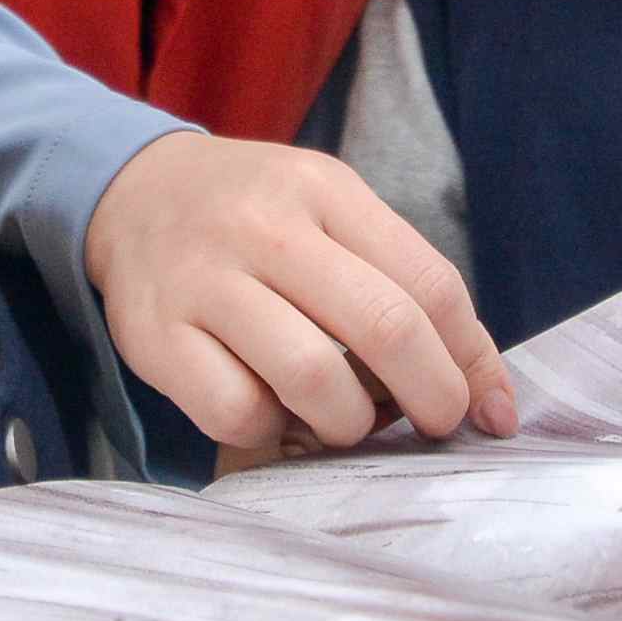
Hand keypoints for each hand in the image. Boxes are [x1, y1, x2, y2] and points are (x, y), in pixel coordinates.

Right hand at [85, 133, 520, 454]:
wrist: (132, 194)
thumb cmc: (258, 217)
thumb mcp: (334, 214)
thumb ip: (405, 285)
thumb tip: (489, 397)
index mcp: (326, 190)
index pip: (429, 282)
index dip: (473, 358)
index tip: (489, 410)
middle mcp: (265, 228)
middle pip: (383, 326)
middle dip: (432, 396)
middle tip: (435, 425)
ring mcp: (205, 282)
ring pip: (312, 378)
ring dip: (349, 424)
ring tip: (347, 421)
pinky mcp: (156, 338)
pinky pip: (236, 411)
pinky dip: (270, 430)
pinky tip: (272, 411)